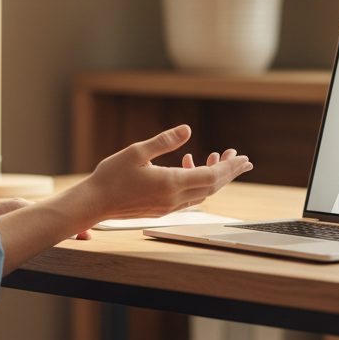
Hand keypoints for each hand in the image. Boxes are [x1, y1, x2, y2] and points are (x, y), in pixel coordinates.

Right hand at [79, 124, 251, 223]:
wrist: (94, 203)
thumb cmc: (111, 176)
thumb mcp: (137, 151)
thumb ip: (164, 141)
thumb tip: (187, 129)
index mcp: (170, 183)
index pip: (211, 176)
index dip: (229, 167)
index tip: (243, 158)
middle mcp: (174, 198)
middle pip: (212, 187)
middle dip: (229, 172)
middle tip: (242, 160)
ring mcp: (169, 206)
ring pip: (202, 193)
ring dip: (214, 177)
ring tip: (217, 158)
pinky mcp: (162, 210)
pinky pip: (189, 197)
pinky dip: (197, 183)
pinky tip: (188, 166)